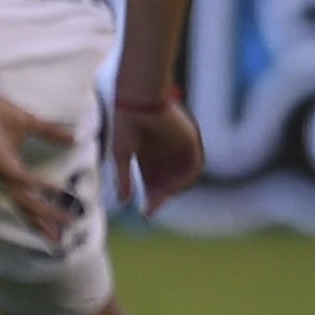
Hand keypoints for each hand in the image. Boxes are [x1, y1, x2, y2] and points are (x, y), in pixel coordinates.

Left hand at [0, 85, 78, 248]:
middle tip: (59, 240)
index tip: (56, 231)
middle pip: (24, 207)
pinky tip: (53, 189)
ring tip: (65, 219)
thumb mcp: (30, 122)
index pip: (26, 198)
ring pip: (23, 198)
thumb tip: (75, 138)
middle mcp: (3, 174)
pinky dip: (36, 184)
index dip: (39, 216)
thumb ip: (51, 133)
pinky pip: (19, 177)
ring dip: (44, 210)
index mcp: (9, 169)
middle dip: (42, 224)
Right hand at [114, 99, 204, 217]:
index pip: (154, 182)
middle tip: (150, 210)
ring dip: (173, 190)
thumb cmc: (125, 123)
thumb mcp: (120, 155)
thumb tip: (123, 201)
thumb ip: (123, 178)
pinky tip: (173, 187)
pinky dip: (185, 178)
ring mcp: (178, 148)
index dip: (150, 198)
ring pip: (181, 176)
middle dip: (160, 197)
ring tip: (160, 198)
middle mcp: (165, 153)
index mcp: (149, 154)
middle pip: (168, 182)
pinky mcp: (189, 141)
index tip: (144, 213)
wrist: (138, 100)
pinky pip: (194, 166)